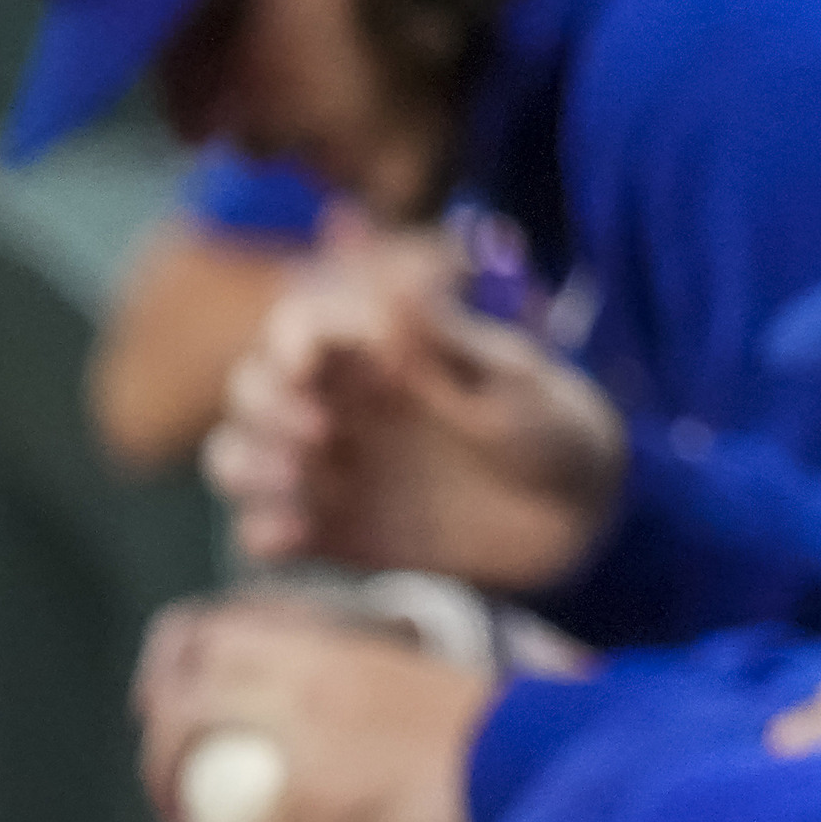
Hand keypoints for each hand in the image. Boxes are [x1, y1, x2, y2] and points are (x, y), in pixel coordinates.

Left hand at [133, 593, 491, 821]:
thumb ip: (331, 677)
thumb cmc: (477, 719)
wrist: (533, 748)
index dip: (163, 673)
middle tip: (180, 818)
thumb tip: (266, 715)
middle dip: (160, 774)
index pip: (199, 633)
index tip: (161, 710)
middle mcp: (300, 682)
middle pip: (178, 719)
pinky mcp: (326, 805)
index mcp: (317, 641)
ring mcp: (308, 745)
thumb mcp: (398, 666)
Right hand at [204, 274, 625, 592]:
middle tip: (320, 430)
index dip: (292, 339)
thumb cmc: (550, 426)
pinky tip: (291, 536)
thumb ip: (445, 341)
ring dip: (247, 464)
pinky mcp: (334, 535)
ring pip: (240, 457)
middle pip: (253, 390)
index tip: (313, 364)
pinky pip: (267, 533)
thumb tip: (397, 284)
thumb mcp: (509, 379)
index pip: (303, 327)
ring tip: (298, 475)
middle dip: (265, 405)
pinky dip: (262, 532)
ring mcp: (332, 472)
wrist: (580, 516)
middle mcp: (342, 407)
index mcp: (379, 353)